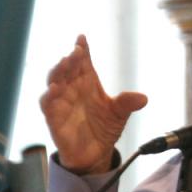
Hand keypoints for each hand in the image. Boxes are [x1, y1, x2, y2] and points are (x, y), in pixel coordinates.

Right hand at [40, 35, 147, 173]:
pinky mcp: (54, 119)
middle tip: (76, 51)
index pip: (83, 62)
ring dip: (57, 72)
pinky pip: (48, 105)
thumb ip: (128, 103)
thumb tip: (143, 98)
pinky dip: (49, 96)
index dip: (82, 49)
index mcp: (88, 83)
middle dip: (70, 59)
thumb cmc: (105, 127)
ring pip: (54, 82)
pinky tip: (54, 89)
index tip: (82, 37)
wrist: (97, 153)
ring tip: (64, 63)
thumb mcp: (120, 113)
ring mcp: (62, 103)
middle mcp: (73, 90)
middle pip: (67, 69)